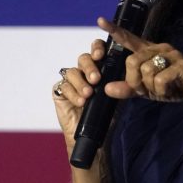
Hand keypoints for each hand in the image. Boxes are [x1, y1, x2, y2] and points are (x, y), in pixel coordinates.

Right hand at [52, 35, 110, 149]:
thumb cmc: (106, 114)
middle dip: (89, 67)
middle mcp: (84, 71)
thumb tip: (123, 70)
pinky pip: (63, 86)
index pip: (97, 50)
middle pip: (83, 58)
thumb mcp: (116, 96)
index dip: (97, 48)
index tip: (100, 55)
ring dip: (81, 82)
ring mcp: (71, 81)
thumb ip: (117, 82)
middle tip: (96, 79)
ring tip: (89, 94)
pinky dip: (73, 94)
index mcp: (99, 68)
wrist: (94, 135)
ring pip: (72, 71)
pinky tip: (81, 102)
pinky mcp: (60, 91)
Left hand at [98, 17, 182, 109]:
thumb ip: (129, 88)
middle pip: (132, 61)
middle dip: (134, 81)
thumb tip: (107, 89)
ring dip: (150, 88)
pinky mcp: (182, 65)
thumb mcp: (148, 90)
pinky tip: (169, 90)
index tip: (100, 21)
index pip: (130, 39)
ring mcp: (172, 55)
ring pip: (146, 71)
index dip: (115, 30)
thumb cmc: (174, 87)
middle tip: (145, 90)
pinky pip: (160, 79)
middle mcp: (159, 48)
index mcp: (150, 51)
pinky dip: (161, 91)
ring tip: (161, 90)